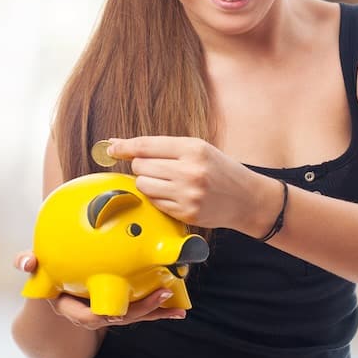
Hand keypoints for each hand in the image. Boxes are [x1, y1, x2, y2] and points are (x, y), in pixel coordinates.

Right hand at [13, 251, 186, 329]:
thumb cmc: (47, 275)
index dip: (106, 316)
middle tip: (162, 295)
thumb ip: (27, 264)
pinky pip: (141, 308)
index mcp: (73, 309)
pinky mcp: (121, 305)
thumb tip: (24, 261)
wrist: (56, 288)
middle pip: (120, 318)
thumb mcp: (35, 270)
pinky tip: (179, 306)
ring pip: (135, 315)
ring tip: (178, 306)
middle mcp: (93, 314)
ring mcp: (109, 311)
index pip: (90, 318)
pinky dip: (159, 308)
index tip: (119, 311)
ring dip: (157, 311)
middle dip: (142, 310)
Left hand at [106, 136, 258, 229]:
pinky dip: (157, 198)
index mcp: (193, 149)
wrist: (246, 198)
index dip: (124, 146)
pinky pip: (154, 203)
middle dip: (142, 166)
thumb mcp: (197, 149)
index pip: (146, 146)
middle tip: (159, 167)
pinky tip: (174, 194)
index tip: (111, 147)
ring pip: (143, 186)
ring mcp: (188, 195)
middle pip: (141, 166)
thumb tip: (118, 144)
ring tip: (167, 181)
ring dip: (147, 183)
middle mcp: (190, 171)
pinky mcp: (186, 213)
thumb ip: (160, 147)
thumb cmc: (218, 169)